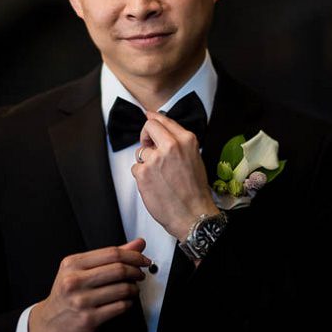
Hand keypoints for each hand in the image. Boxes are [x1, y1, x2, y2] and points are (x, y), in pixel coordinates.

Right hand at [28, 238, 149, 331]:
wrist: (48, 324)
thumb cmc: (66, 295)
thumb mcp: (80, 270)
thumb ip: (109, 257)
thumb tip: (137, 244)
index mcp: (72, 264)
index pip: (111, 253)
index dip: (133, 255)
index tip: (143, 259)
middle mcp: (74, 281)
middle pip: (118, 269)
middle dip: (136, 271)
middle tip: (140, 274)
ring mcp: (81, 301)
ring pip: (122, 289)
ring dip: (134, 289)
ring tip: (133, 289)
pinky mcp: (89, 319)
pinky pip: (119, 307)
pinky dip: (128, 303)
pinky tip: (125, 302)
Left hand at [132, 112, 218, 241]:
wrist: (193, 214)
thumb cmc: (195, 191)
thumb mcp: (195, 158)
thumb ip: (179, 143)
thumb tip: (164, 132)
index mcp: (186, 140)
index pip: (164, 120)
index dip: (153, 119)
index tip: (148, 117)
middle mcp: (171, 146)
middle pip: (149, 127)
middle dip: (145, 135)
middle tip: (148, 145)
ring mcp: (155, 159)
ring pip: (141, 151)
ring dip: (145, 162)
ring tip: (159, 176)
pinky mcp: (143, 173)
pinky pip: (136, 168)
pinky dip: (142, 176)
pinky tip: (154, 185)